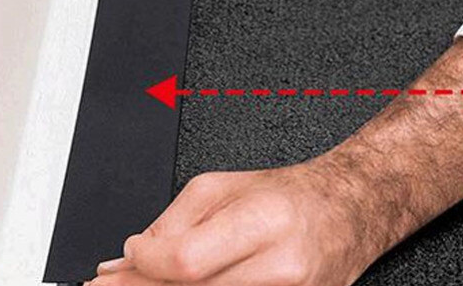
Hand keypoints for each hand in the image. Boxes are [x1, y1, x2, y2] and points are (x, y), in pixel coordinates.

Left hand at [89, 160, 369, 285]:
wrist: (349, 212)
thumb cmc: (291, 196)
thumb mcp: (227, 187)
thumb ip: (172, 222)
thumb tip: (126, 262)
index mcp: (264, 220)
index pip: (185, 260)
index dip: (144, 267)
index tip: (126, 261)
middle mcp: (279, 267)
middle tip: (113, 285)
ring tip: (145, 285)